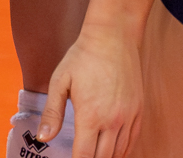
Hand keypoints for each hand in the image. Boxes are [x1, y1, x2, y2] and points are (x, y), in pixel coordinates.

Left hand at [41, 24, 143, 157]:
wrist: (113, 36)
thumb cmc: (83, 56)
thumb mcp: (60, 82)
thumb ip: (52, 113)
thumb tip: (43, 138)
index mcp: (90, 116)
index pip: (84, 156)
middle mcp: (112, 120)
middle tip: (81, 157)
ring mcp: (128, 116)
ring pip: (120, 153)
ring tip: (94, 155)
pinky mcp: (139, 109)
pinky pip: (133, 140)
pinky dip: (124, 151)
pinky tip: (114, 152)